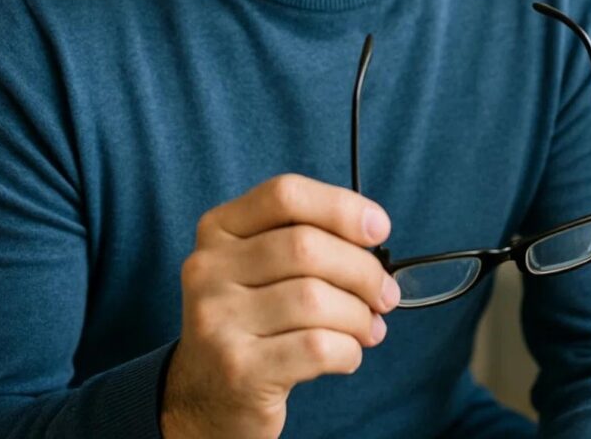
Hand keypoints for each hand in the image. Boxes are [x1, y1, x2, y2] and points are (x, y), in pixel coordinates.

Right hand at [160, 173, 400, 438]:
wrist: (206, 395)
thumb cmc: (253, 319)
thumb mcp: (260, 267)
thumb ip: (304, 240)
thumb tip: (371, 234)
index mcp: (218, 228)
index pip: (285, 194)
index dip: (340, 206)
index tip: (378, 227)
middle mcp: (208, 268)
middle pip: (306, 247)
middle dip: (362, 270)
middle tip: (385, 294)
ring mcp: (217, 319)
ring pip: (315, 298)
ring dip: (358, 315)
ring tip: (368, 328)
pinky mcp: (238, 369)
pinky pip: (316, 346)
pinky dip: (348, 349)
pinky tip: (348, 353)